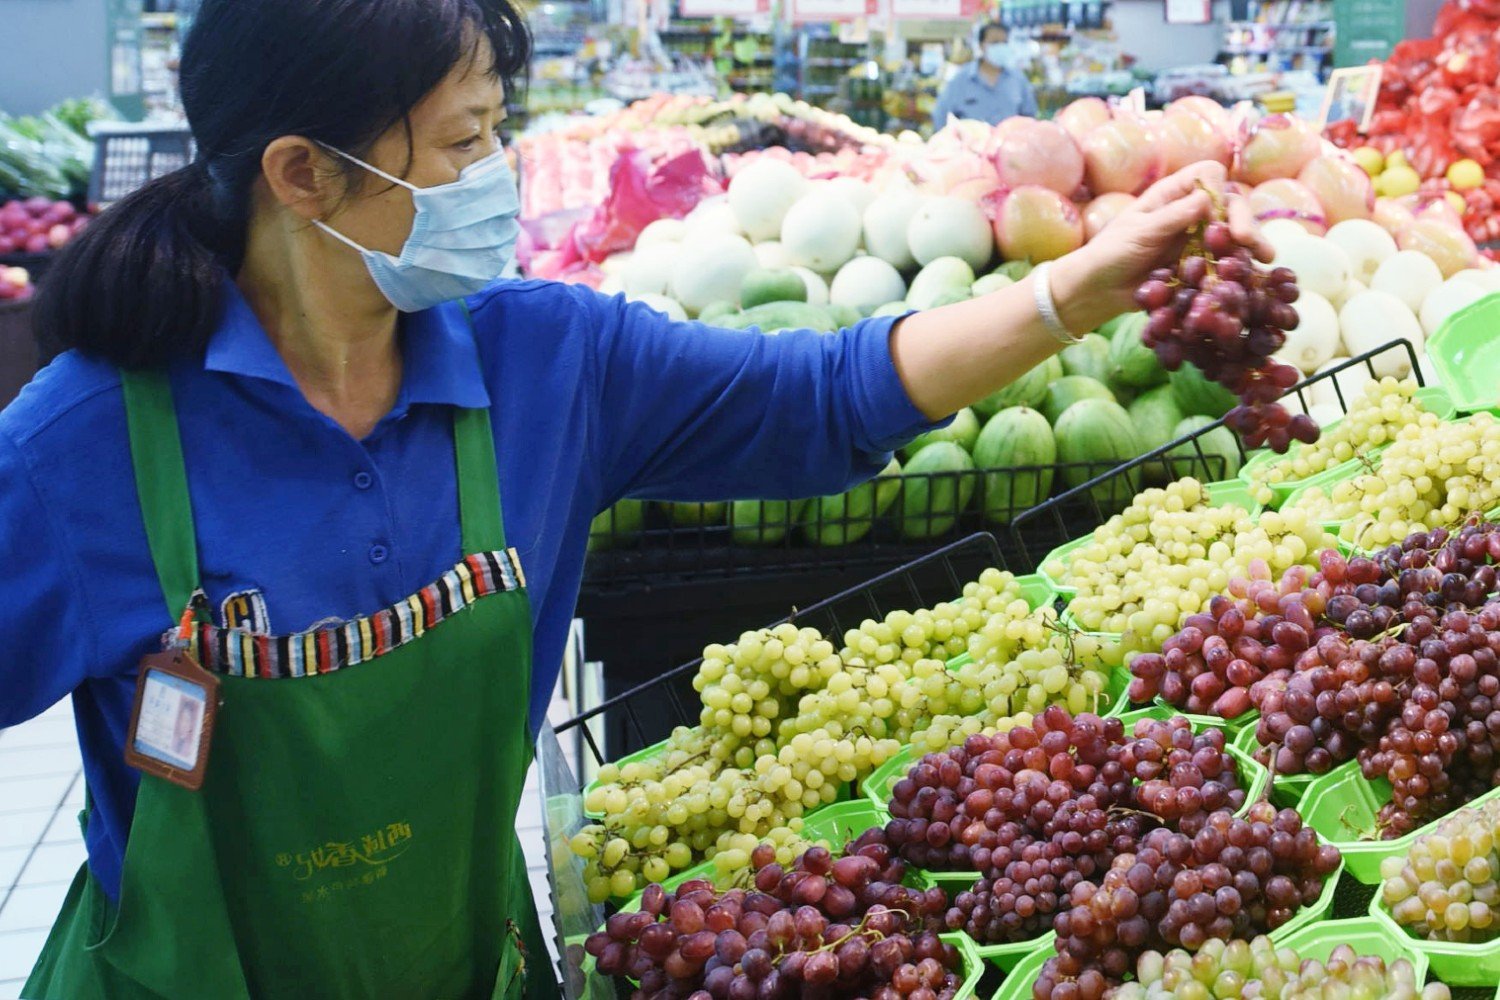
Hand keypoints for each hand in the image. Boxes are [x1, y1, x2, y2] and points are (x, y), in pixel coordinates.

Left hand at [1050, 162, 1272, 334]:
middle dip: (1243, 220)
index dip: (1219, 188)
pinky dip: (1239, 266)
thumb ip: (1171, 217)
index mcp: (1172, 194)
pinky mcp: (1199, 265)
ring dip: (1251, 243)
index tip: (1218, 213)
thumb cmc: (1110, 253)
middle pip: (1229, 205)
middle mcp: (1190, 212)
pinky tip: (1253, 276)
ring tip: (1265, 258)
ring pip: (1232, 234)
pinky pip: (1224, 261)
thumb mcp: (1139, 232)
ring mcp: (1196, 239)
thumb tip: (1207, 198)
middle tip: (1250, 243)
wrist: (1096, 290)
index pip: (1209, 175)